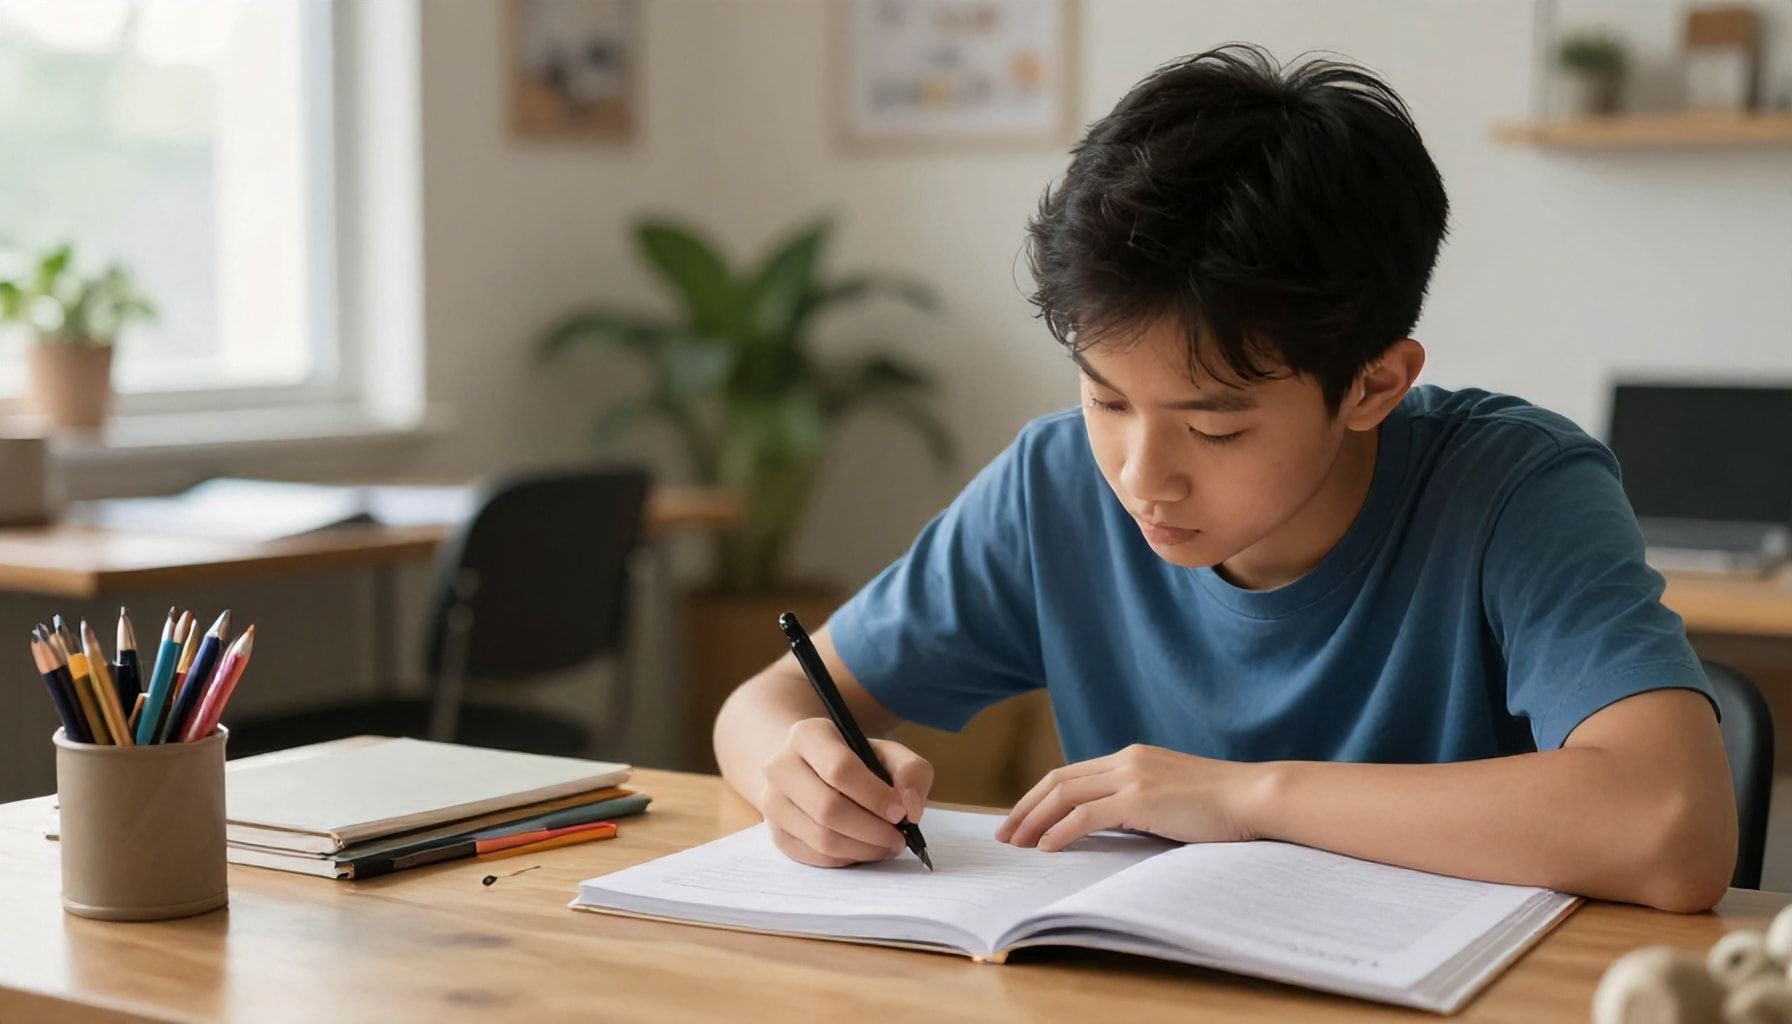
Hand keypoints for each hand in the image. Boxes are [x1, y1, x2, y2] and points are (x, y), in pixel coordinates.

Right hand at [759, 717, 933, 867]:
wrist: (807, 768)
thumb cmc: (853, 760)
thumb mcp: (886, 751)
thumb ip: (910, 771)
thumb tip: (911, 809)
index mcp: (808, 736)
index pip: (839, 769)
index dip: (874, 796)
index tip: (901, 813)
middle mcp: (780, 767)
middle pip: (828, 809)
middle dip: (872, 830)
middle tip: (899, 837)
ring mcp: (772, 803)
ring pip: (821, 839)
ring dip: (863, 849)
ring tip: (887, 845)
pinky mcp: (776, 833)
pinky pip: (814, 857)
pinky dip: (847, 859)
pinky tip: (865, 849)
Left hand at [995, 744, 1263, 852]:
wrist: (1254, 797)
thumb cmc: (1221, 806)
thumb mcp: (1171, 798)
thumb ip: (1140, 804)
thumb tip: (1110, 828)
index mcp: (1132, 758)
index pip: (1071, 774)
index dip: (1039, 796)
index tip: (1021, 819)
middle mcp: (1126, 760)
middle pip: (1058, 780)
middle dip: (1025, 807)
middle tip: (1004, 834)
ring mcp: (1132, 776)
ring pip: (1064, 795)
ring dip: (1033, 820)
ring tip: (1016, 844)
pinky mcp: (1140, 798)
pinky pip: (1086, 815)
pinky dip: (1060, 831)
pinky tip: (1046, 848)